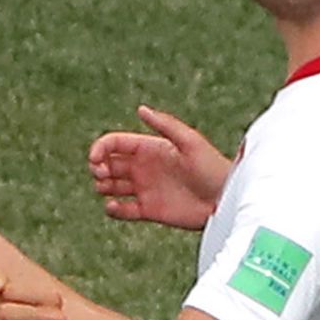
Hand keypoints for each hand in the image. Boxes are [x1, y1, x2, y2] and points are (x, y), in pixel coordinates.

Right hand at [87, 105, 231, 230]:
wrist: (225, 200)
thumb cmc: (213, 168)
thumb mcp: (191, 142)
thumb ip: (166, 125)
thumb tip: (141, 109)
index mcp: (150, 148)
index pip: (116, 143)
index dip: (100, 148)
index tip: (94, 159)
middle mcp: (144, 168)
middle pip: (109, 163)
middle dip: (98, 167)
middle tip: (102, 174)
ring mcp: (145, 189)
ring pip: (111, 186)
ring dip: (102, 187)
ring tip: (107, 189)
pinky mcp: (148, 210)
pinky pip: (123, 210)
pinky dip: (112, 210)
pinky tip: (114, 207)